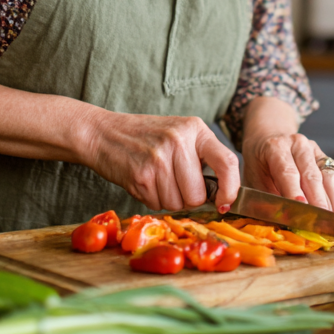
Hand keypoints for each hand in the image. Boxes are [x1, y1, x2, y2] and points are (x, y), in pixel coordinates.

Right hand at [82, 109, 239, 211]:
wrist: (103, 133)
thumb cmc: (145, 137)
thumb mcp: (178, 134)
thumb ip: (200, 158)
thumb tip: (221, 196)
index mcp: (195, 129)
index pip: (227, 162)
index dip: (230, 189)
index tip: (224, 203)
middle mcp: (179, 141)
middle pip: (198, 194)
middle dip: (187, 198)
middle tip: (173, 182)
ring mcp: (160, 158)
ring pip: (178, 204)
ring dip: (167, 199)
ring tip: (155, 178)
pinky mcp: (142, 175)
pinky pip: (158, 205)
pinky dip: (152, 199)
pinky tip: (144, 181)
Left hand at [242, 132, 333, 216]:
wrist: (268, 140)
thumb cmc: (259, 165)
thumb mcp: (254, 179)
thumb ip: (265, 199)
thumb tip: (278, 221)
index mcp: (276, 147)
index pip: (287, 172)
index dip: (295, 192)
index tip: (302, 209)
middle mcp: (298, 145)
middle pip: (311, 176)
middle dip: (318, 202)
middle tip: (322, 224)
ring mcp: (314, 150)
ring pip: (327, 178)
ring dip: (333, 203)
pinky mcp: (326, 159)